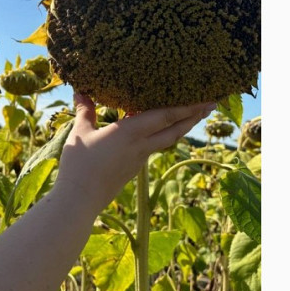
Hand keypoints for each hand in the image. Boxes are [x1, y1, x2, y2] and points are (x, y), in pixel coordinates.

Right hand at [57, 94, 214, 205]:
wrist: (80, 200)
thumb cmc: (79, 164)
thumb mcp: (80, 133)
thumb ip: (85, 111)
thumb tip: (81, 91)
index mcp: (130, 133)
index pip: (165, 116)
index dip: (187, 106)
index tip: (204, 98)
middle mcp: (141, 146)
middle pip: (175, 130)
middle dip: (193, 116)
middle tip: (210, 104)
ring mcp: (139, 159)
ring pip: (167, 140)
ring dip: (182, 127)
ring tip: (192, 116)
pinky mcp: (133, 169)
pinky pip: (153, 147)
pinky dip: (162, 136)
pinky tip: (156, 132)